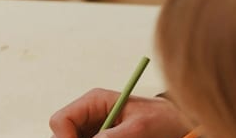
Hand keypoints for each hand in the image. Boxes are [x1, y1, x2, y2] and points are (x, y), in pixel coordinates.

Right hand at [49, 90, 191, 137]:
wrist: (174, 123)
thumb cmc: (160, 119)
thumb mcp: (139, 127)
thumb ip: (114, 135)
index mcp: (94, 101)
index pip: (61, 120)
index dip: (64, 137)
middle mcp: (88, 114)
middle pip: (63, 134)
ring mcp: (92, 128)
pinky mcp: (99, 137)